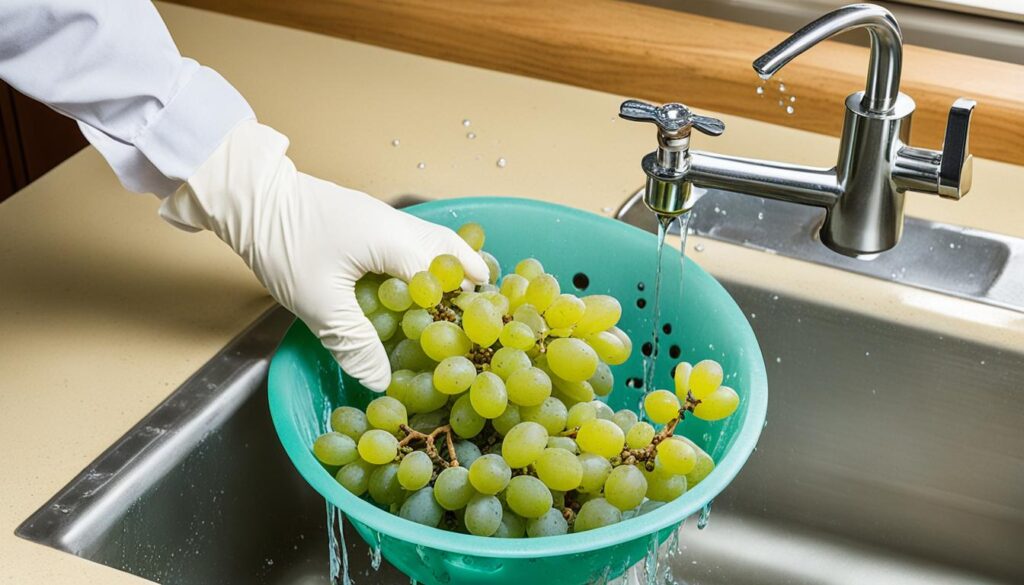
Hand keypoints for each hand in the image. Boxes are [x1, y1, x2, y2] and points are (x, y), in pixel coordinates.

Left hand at [160, 120, 487, 390]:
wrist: (252, 196)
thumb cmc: (285, 245)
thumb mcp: (318, 303)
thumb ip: (354, 343)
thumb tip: (382, 383)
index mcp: (396, 243)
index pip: (445, 280)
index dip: (460, 310)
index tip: (472, 337)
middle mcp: (401, 226)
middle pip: (452, 252)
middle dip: (469, 282)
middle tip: (480, 316)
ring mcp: (386, 219)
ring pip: (436, 242)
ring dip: (450, 269)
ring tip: (460, 299)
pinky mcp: (370, 220)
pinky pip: (416, 240)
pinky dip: (428, 261)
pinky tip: (416, 284)